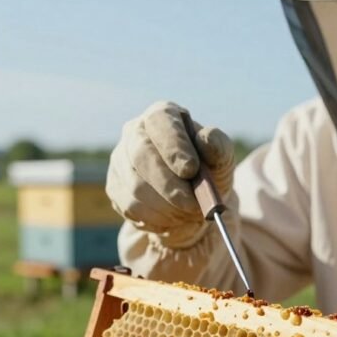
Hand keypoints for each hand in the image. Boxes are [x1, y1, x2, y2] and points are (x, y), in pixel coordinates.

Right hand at [106, 101, 234, 246]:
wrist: (192, 197)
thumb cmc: (208, 169)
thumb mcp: (221, 157)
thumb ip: (218, 146)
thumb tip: (205, 140)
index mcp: (162, 115)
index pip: (160, 122)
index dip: (173, 146)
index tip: (191, 170)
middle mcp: (135, 132)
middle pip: (142, 155)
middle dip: (169, 185)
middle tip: (194, 205)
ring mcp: (120, 159)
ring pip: (135, 186)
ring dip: (167, 207)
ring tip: (190, 214)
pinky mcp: (115, 186)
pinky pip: (130, 207)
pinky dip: (156, 219)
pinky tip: (174, 220)